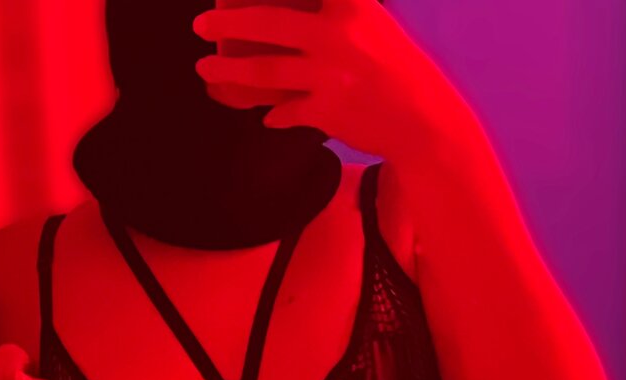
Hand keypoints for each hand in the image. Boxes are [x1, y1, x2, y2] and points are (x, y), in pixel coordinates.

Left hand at [193, 0, 467, 160]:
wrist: (426, 122)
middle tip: (199, 24)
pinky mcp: (327, 110)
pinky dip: (274, 114)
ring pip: (265, 70)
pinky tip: (265, 116)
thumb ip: (337, 16)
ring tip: (206, 69)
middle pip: (267, 23)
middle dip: (226, 23)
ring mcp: (330, 74)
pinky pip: (285, 110)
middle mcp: (337, 35)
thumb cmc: (398, 71)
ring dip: (229, 71)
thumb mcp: (373, 25)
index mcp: (350, 5)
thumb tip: (286, 28)